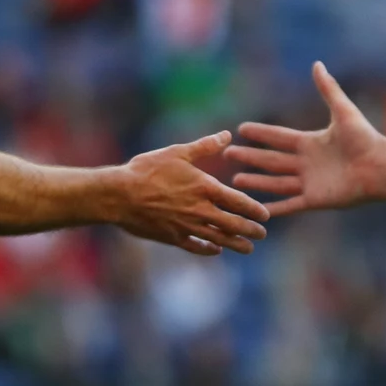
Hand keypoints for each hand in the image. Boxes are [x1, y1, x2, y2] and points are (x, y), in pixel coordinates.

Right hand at [115, 131, 270, 256]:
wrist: (119, 195)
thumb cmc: (147, 170)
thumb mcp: (177, 152)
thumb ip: (204, 146)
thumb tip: (227, 134)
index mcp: (204, 188)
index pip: (238, 202)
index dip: (254, 209)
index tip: (266, 215)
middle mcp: (199, 210)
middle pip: (233, 224)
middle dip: (250, 230)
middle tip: (262, 234)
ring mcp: (187, 227)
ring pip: (218, 239)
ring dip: (235, 244)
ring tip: (248, 249)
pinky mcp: (173, 238)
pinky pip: (195, 246)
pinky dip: (208, 249)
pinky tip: (215, 250)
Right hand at [225, 62, 385, 216]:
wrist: (380, 167)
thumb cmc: (365, 139)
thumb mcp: (342, 111)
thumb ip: (328, 89)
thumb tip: (317, 64)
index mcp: (311, 143)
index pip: (279, 137)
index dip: (261, 133)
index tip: (241, 129)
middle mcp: (307, 163)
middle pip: (272, 160)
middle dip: (250, 157)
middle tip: (227, 154)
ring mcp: (309, 183)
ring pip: (275, 182)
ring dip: (256, 181)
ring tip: (235, 180)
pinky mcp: (315, 200)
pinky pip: (289, 204)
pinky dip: (274, 208)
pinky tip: (257, 209)